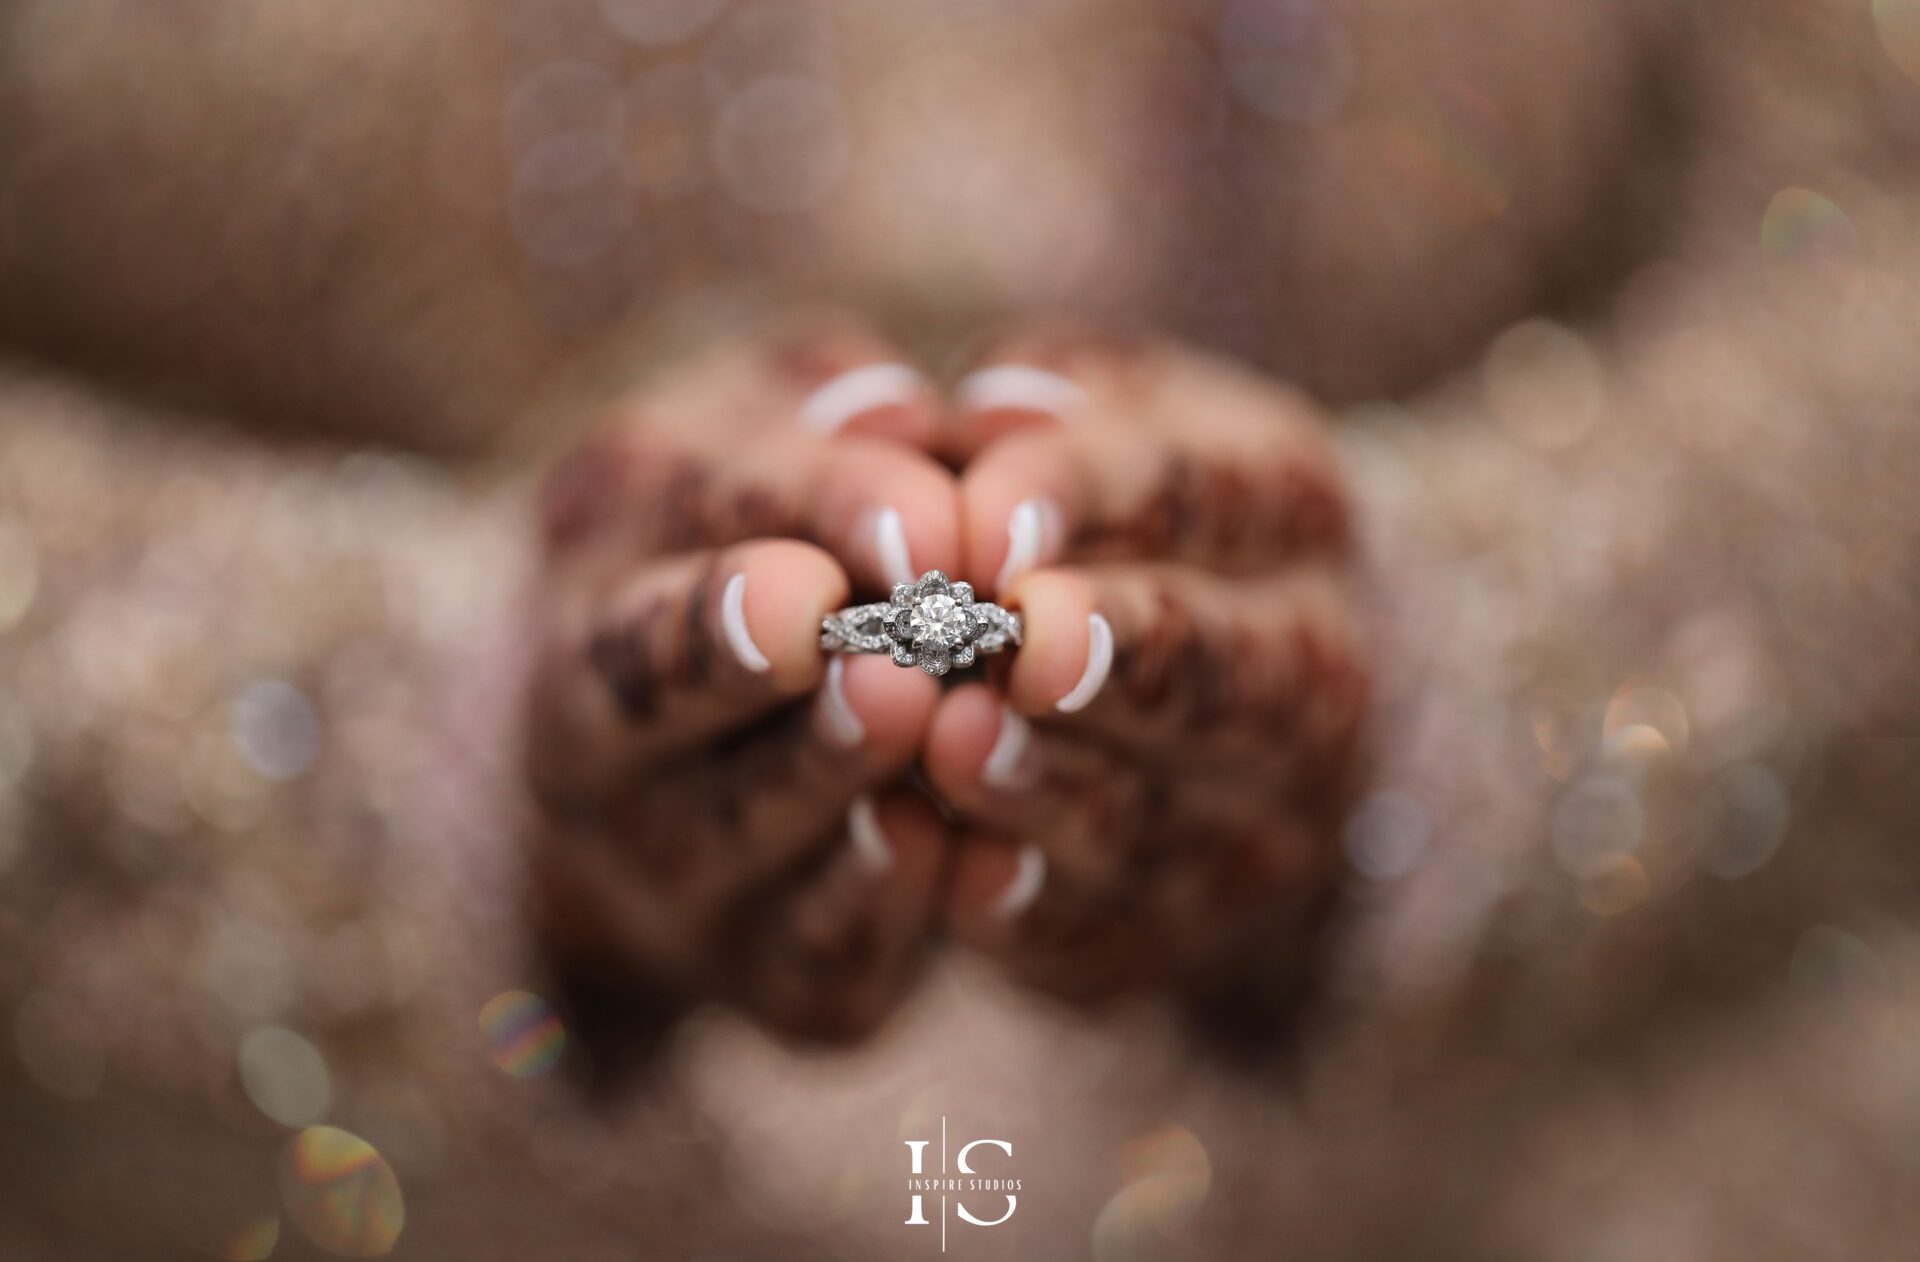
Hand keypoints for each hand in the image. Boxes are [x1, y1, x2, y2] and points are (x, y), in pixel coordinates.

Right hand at [523, 321, 960, 1042]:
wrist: (715, 749)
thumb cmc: (774, 537)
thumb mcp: (785, 436)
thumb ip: (837, 415)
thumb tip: (903, 415)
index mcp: (607, 550)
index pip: (694, 514)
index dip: (814, 517)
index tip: (926, 527)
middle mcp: (594, 721)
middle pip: (643, 690)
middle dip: (743, 659)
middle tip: (865, 637)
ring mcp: (660, 861)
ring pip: (724, 831)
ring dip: (824, 779)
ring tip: (920, 720)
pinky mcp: (758, 969)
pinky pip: (805, 956)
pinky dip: (869, 909)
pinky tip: (939, 844)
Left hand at [922, 329, 1368, 1008]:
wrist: (1248, 693)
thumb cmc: (1131, 519)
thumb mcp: (1108, 419)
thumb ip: (1042, 411)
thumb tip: (970, 413)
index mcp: (1286, 504)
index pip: (1203, 490)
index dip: (1093, 502)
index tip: (987, 517)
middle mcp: (1310, 665)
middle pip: (1224, 667)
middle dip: (1123, 654)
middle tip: (1016, 640)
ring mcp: (1261, 813)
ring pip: (1161, 809)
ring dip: (1054, 786)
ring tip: (954, 747)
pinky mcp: (1182, 924)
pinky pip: (1107, 928)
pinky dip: (1030, 908)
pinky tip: (955, 872)